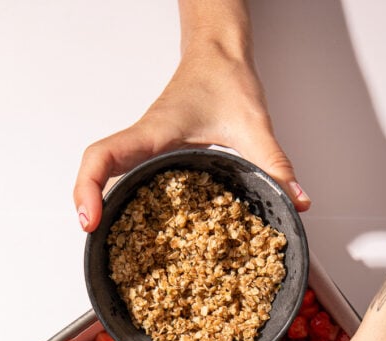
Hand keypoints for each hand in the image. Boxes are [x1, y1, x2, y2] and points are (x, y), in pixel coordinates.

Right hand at [73, 29, 309, 230]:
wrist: (220, 54)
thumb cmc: (225, 78)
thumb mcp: (254, 126)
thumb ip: (275, 166)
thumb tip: (296, 201)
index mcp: (154, 133)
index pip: (103, 156)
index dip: (88, 189)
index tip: (90, 220)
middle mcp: (142, 142)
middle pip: (96, 172)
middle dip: (88, 206)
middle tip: (94, 241)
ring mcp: (144, 148)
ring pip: (108, 175)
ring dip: (101, 205)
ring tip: (108, 241)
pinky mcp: (153, 155)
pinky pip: (126, 176)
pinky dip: (121, 199)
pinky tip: (136, 227)